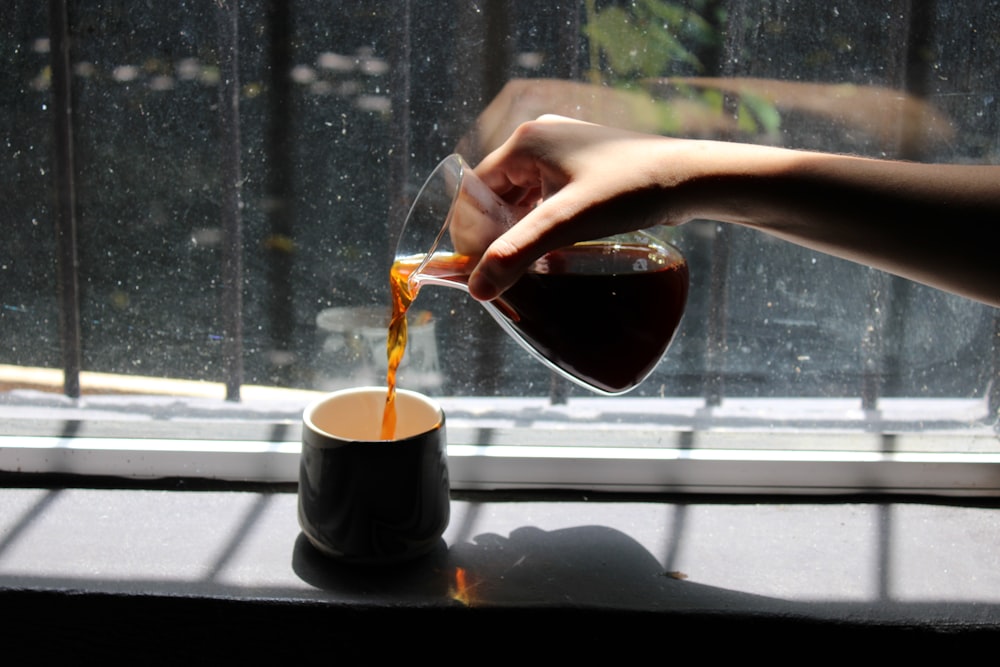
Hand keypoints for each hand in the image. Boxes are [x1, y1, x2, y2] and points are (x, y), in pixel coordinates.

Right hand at [467, 115, 682, 300]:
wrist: (688, 177)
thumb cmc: (628, 191)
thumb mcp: (565, 224)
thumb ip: (518, 253)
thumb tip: (477, 289)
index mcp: (526, 141)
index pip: (477, 189)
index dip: (472, 231)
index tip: (477, 268)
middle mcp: (540, 138)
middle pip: (498, 194)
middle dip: (496, 233)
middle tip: (501, 272)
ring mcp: (562, 150)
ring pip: (523, 197)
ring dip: (520, 230)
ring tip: (524, 266)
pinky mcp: (582, 165)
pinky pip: (546, 196)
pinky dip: (542, 222)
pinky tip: (550, 250)